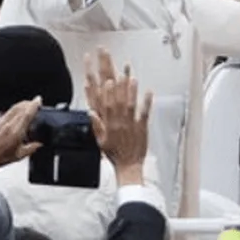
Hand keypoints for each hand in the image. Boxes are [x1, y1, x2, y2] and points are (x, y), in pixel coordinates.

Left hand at [0, 97, 41, 175]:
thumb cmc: (0, 158)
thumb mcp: (19, 155)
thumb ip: (31, 148)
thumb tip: (39, 144)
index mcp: (16, 132)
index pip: (27, 114)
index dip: (33, 105)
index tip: (38, 100)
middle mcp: (9, 124)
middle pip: (21, 108)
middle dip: (29, 103)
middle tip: (36, 102)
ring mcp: (2, 122)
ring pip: (14, 108)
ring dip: (22, 104)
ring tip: (28, 104)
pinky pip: (8, 111)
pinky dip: (15, 108)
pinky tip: (17, 111)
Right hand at [85, 49, 152, 178]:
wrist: (128, 166)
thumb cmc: (114, 154)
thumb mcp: (100, 141)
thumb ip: (96, 125)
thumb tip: (91, 112)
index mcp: (109, 125)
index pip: (106, 106)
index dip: (106, 92)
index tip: (106, 80)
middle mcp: (120, 122)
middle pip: (118, 101)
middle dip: (117, 86)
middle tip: (118, 73)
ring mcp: (132, 124)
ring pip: (131, 105)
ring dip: (131, 91)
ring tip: (132, 77)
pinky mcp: (143, 128)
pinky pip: (145, 113)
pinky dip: (147, 102)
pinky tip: (148, 91)